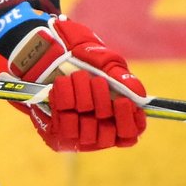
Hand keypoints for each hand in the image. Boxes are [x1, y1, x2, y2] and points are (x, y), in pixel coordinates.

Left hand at [17, 18, 146, 151]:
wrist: (45, 51)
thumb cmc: (80, 57)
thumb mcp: (104, 61)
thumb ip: (122, 78)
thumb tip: (140, 96)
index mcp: (114, 116)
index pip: (129, 134)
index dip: (128, 122)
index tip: (124, 102)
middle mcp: (96, 130)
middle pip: (108, 133)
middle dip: (103, 103)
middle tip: (97, 81)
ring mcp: (75, 134)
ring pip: (86, 131)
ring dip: (83, 99)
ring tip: (77, 78)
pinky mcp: (55, 133)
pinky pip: (65, 126)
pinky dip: (65, 99)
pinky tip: (62, 84)